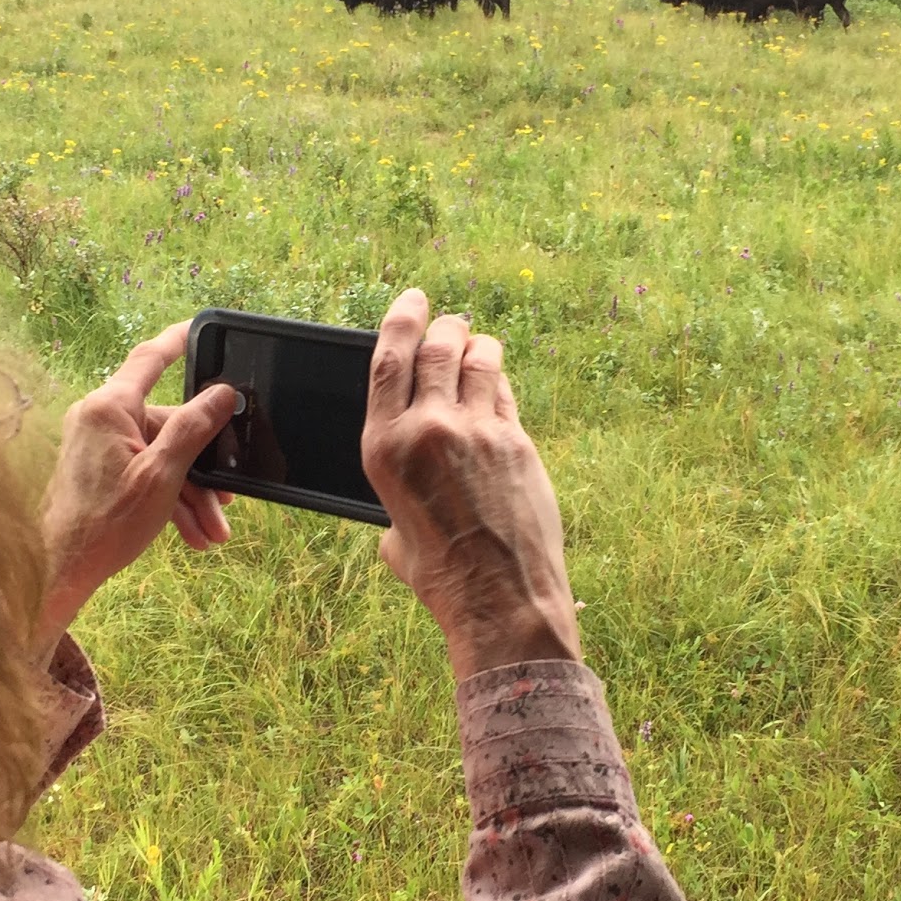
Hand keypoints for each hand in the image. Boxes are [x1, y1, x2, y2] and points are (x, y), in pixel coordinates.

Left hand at [36, 322, 237, 653]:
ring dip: (190, 494)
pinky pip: (143, 473)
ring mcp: (97, 445)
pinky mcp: (98, 470)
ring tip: (213, 531)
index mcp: (110, 408)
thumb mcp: (162, 475)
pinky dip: (168, 500)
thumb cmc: (105, 523)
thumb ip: (193, 428)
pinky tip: (193, 534)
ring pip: (160, 457)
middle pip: (168, 426)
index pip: (150, 358)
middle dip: (202, 468)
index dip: (179, 340)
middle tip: (229, 501)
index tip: (202, 326)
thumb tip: (223, 394)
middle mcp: (99, 419)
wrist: (59, 569)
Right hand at [362, 288, 580, 677]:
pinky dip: (499, 381)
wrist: (499, 599)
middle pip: (437, 347)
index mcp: (383, 448)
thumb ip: (398, 488)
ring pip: (478, 360)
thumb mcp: (394, 529)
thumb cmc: (441, 575)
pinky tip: (497, 383)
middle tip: (450, 321)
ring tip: (478, 343)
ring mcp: (477, 431)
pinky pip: (505, 394)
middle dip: (445, 325)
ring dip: (477, 344)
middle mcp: (427, 429)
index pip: (387, 360)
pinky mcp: (517, 442)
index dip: (401, 320)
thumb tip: (414, 477)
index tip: (412, 301)